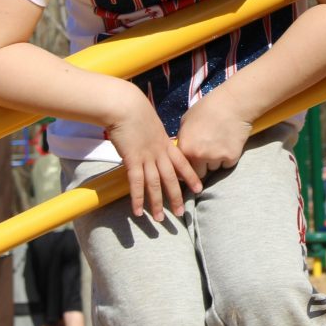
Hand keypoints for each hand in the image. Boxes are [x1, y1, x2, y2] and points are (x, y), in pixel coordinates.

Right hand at [106, 89, 202, 221]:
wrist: (126, 106)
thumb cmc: (137, 111)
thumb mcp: (152, 124)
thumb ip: (155, 136)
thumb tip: (154, 141)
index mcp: (166, 143)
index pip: (182, 163)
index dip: (191, 177)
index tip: (199, 189)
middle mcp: (159, 152)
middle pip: (171, 179)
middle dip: (177, 197)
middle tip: (181, 214)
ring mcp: (147, 157)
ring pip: (155, 184)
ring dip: (157, 203)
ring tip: (160, 219)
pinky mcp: (133, 159)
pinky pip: (136, 183)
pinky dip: (138, 199)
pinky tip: (137, 212)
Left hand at [176, 88, 252, 177]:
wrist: (232, 104)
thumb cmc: (207, 108)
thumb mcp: (186, 121)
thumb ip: (183, 139)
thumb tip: (182, 150)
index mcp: (185, 147)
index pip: (183, 168)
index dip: (188, 164)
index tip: (192, 162)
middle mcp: (199, 156)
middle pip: (199, 173)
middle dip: (202, 165)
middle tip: (207, 151)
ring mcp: (216, 158)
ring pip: (214, 168)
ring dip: (215, 160)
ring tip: (219, 143)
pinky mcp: (231, 158)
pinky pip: (227, 164)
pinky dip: (228, 157)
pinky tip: (228, 143)